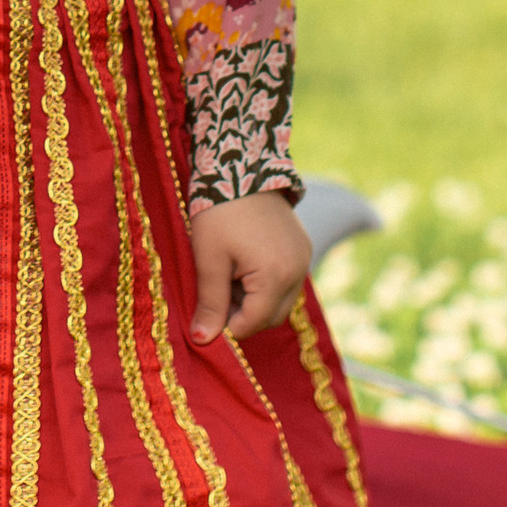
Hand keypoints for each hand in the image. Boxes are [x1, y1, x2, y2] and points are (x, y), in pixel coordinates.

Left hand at [186, 190, 313, 343]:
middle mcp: (298, 271)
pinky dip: (266, 282)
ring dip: (255, 298)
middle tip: (217, 288)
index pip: (253, 324)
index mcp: (275, 277)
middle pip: (270, 316)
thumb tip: (203, 340)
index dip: (226, 324)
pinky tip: (244, 261)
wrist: (241, 166)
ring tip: (229, 272)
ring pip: (280, 300)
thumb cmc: (219, 212)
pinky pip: (286, 280)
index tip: (207, 308)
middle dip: (243, 313)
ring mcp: (304, 258)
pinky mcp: (302, 247)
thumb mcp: (209, 258)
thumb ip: (210, 303)